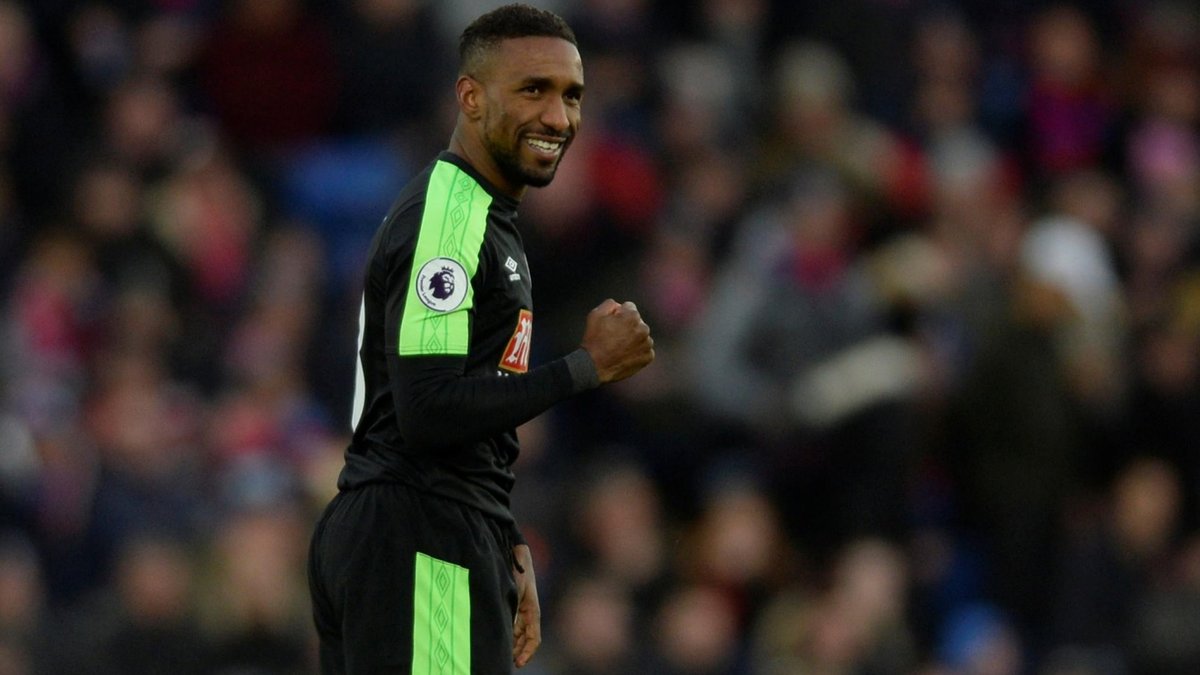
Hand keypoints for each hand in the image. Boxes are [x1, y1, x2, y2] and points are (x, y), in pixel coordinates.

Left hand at [512, 544, 540, 667]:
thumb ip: (512, 613)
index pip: (534, 638)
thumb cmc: (517, 571)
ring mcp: (520, 608)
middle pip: (525, 639)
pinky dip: (508, 634)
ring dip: (512, 644)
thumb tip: (508, 633)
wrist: (515, 552)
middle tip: (508, 662)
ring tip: (502, 655)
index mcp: (532, 611)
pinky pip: (512, 624)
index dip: (527, 653)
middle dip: (518, 652)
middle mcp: (528, 612)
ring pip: (518, 633)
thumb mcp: (514, 593)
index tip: (518, 664)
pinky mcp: (512, 603)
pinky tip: (499, 638)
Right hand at [580, 299, 654, 382]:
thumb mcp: (595, 314)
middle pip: (637, 322)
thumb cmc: (594, 340)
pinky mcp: (648, 357)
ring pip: (642, 336)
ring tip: (620, 347)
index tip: (612, 324)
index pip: (629, 308)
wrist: (594, 366)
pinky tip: (625, 355)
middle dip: (628, 326)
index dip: (619, 315)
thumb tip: (619, 306)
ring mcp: (647, 344)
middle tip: (615, 337)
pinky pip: (645, 350)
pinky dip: (637, 351)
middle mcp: (643, 328)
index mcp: (632, 316)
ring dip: (634, 339)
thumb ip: (610, 304)